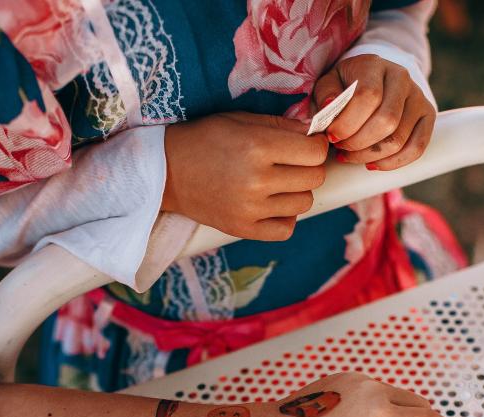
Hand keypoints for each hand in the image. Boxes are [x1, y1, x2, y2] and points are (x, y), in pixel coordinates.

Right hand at [161, 112, 328, 240]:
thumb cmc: (205, 139)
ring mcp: (251, 209)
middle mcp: (257, 180)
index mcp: (258, 147)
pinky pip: (286, 229)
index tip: (306, 144)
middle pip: (314, 178)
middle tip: (291, 162)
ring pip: (304, 203)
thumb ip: (281, 125)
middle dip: (308, 167)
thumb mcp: (242, 120)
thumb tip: (316, 132)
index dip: (315, 145)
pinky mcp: (243, 229)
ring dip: (296, 191)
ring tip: (277, 182)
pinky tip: (272, 204)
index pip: (315, 152)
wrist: (167, 171)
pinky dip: (285, 217)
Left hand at [312, 54, 435, 169]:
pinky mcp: (427, 115)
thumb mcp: (330, 83)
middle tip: (341, 148)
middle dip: (358, 143)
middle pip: (386, 121)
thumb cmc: (347, 85)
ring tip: (352, 156)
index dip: (347, 123)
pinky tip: (373, 164)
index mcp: (375, 65)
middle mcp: (402, 78)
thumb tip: (329, 106)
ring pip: (399, 139)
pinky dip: (394, 162)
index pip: (368, 96)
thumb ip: (326, 94)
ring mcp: (418, 97)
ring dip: (371, 156)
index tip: (331, 136)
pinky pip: (417, 147)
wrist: (375, 80)